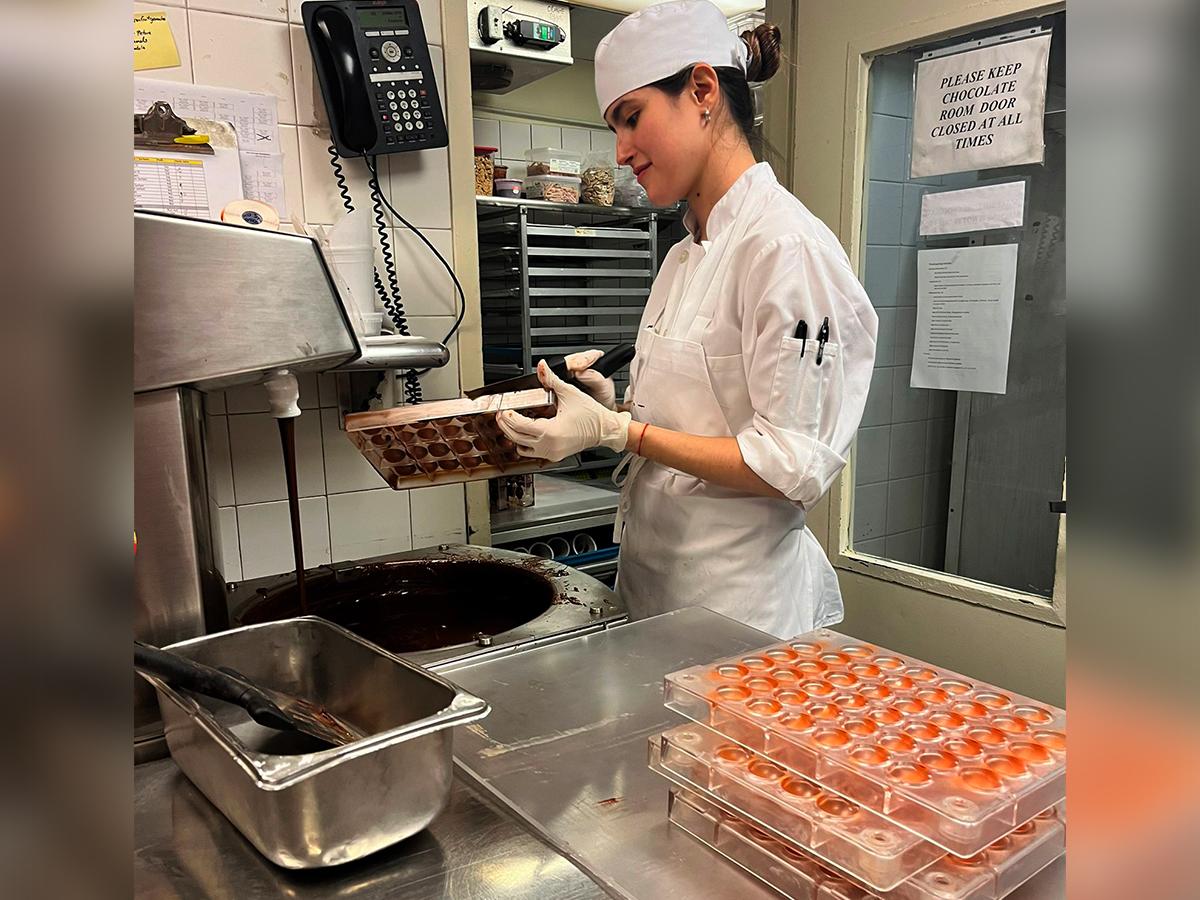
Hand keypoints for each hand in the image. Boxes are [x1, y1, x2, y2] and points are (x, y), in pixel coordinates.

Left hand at [497, 360, 631, 461]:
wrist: (604, 429)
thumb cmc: (591, 415)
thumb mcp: (569, 393)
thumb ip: (551, 379)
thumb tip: (542, 367)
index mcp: (551, 431)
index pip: (520, 426)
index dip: (509, 417)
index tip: (505, 410)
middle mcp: (550, 445)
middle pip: (516, 438)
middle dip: (506, 425)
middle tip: (502, 415)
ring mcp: (551, 453)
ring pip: (522, 448)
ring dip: (514, 436)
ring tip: (511, 423)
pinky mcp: (554, 455)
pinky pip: (532, 453)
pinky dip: (525, 444)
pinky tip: (525, 432)